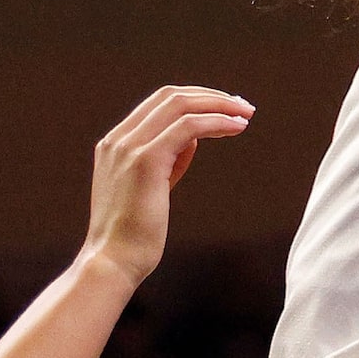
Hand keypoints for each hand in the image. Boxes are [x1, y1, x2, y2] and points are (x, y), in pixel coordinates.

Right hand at [81, 86, 252, 285]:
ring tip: (245, 113)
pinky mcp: (146, 160)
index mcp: (115, 145)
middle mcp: (119, 140)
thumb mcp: (150, 190)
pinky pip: (188, 126)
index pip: (157, 104)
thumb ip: (167, 162)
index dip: (194, 100)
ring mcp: (129, 147)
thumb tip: (192, 140)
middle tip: (242, 106)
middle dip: (210, 96)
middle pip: (170, 97)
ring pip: (180, 106)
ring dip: (218, 105)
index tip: (224, 107)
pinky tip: (236, 127)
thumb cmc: (133, 236)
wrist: (113, 261)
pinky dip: (216, 121)